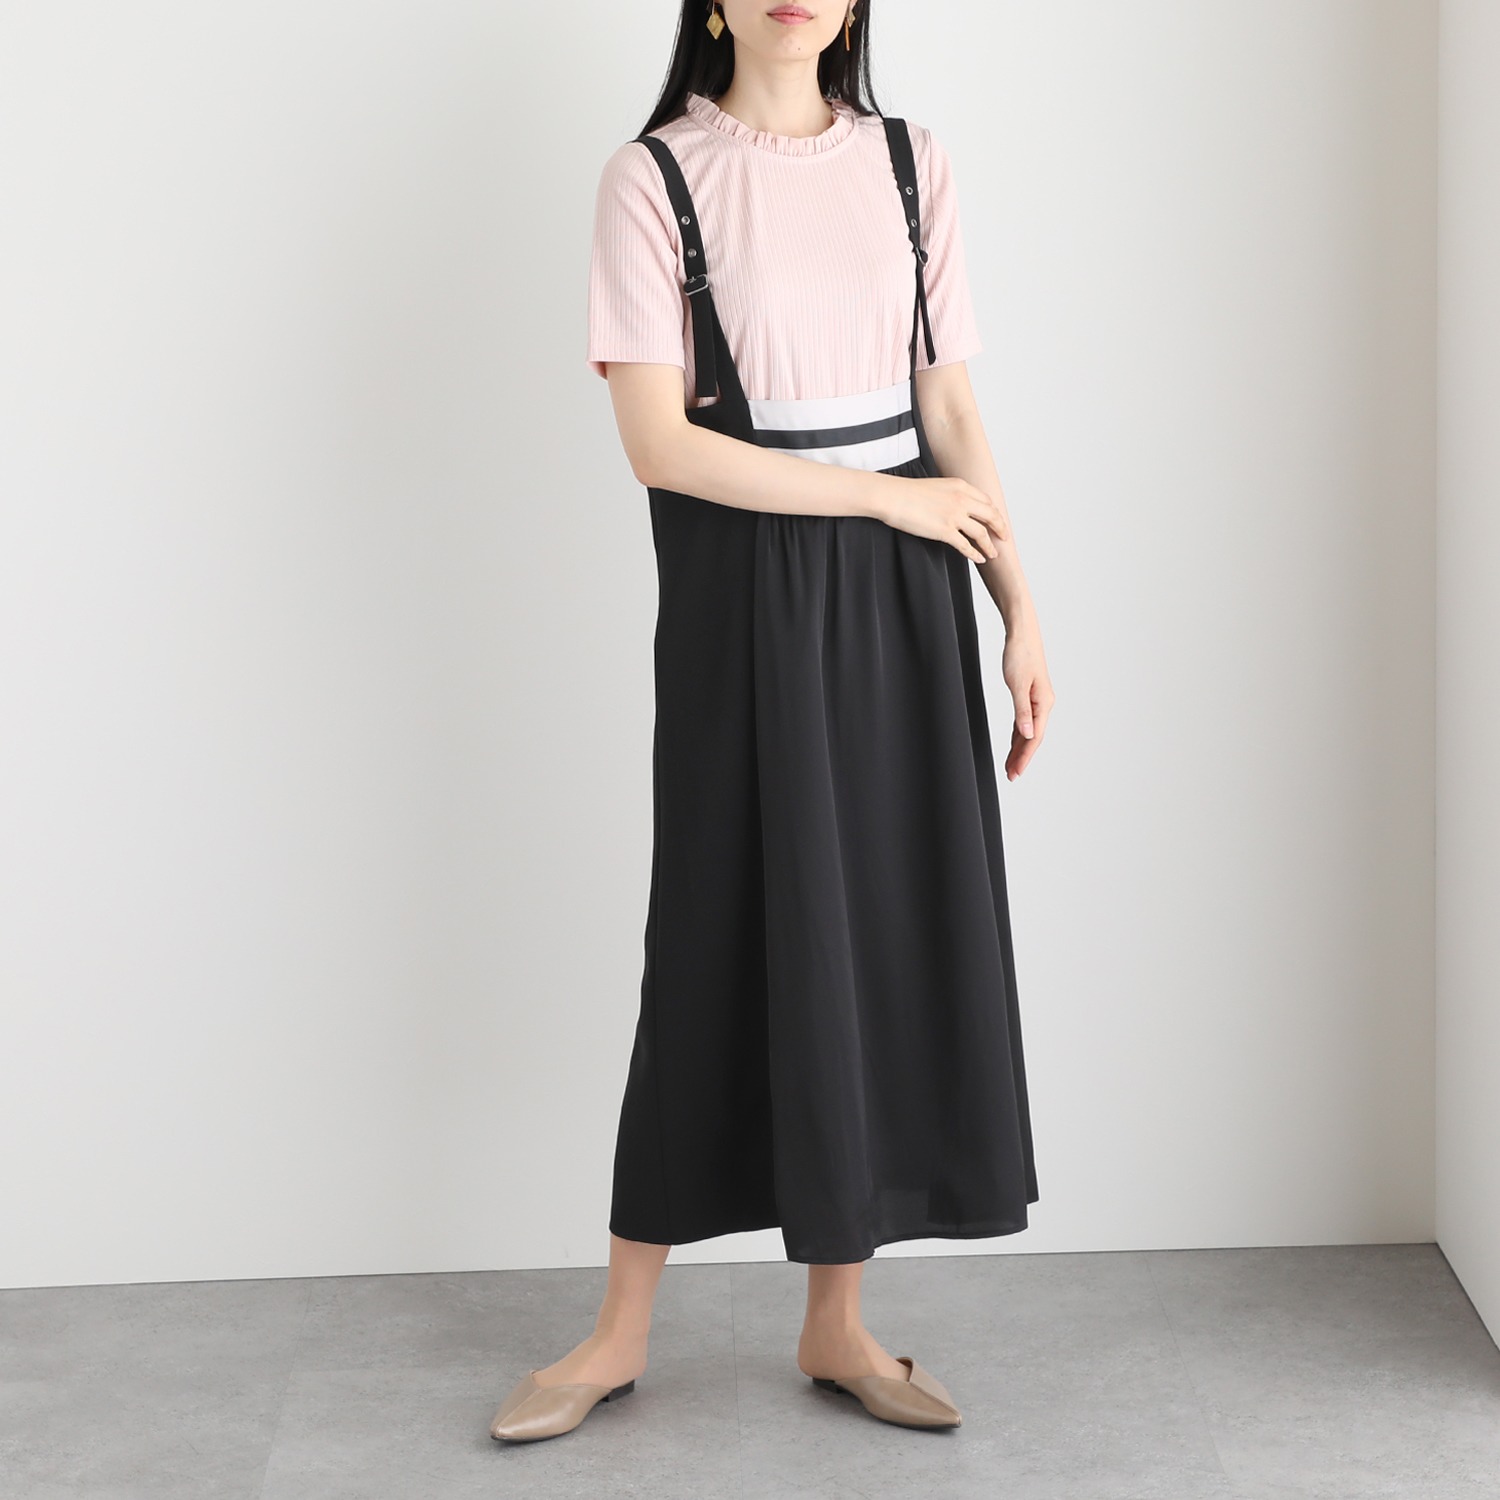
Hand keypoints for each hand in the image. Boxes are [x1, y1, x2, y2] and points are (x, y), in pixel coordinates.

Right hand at [873, 475, 1005, 563]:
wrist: (892, 496)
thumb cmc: (906, 492)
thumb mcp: (935, 486)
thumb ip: (949, 494)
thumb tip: (954, 506)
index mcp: (960, 486)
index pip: (985, 500)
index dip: (993, 512)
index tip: (996, 520)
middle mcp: (962, 499)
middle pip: (990, 515)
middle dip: (1000, 527)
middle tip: (1004, 537)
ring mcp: (954, 515)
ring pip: (982, 533)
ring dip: (990, 545)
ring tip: (993, 553)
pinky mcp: (945, 531)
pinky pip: (966, 546)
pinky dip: (975, 554)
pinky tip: (979, 559)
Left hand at [1001, 627, 1053, 779]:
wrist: (1021, 633)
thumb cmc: (1020, 655)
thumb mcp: (1017, 684)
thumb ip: (1021, 710)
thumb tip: (1027, 734)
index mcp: (1043, 703)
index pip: (1034, 737)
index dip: (1024, 757)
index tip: (1015, 772)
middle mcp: (1043, 704)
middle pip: (1032, 738)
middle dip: (1022, 758)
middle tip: (1011, 776)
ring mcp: (1037, 700)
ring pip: (1028, 731)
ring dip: (1019, 749)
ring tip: (1010, 766)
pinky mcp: (1029, 695)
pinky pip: (1023, 721)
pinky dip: (1017, 735)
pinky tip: (1013, 743)